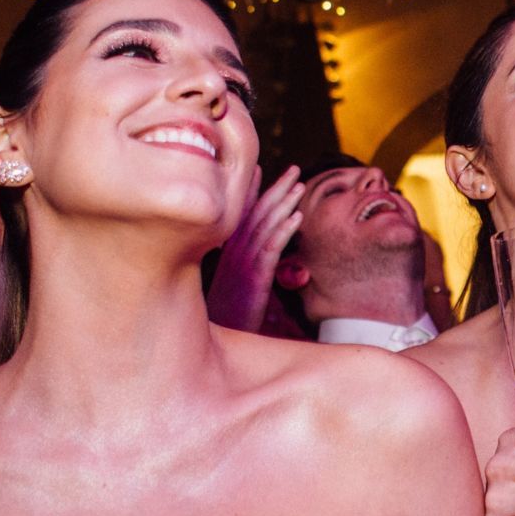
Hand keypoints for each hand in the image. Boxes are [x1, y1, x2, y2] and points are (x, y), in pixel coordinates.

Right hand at [205, 165, 304, 331]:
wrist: (215, 348)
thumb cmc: (225, 321)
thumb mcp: (232, 290)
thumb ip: (243, 271)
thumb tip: (256, 262)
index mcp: (226, 254)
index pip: (239, 215)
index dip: (250, 191)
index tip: (260, 168)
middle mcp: (232, 254)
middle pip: (255, 214)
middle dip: (275, 190)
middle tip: (293, 169)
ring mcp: (242, 266)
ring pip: (265, 227)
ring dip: (284, 204)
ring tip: (300, 186)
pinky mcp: (253, 280)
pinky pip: (271, 250)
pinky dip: (284, 231)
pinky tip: (298, 217)